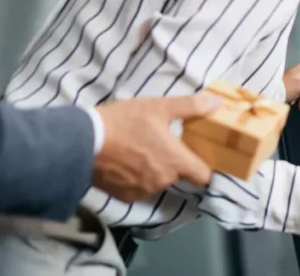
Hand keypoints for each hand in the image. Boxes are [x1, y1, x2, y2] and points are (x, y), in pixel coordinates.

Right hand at [93, 95, 220, 201]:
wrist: (83, 141)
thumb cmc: (124, 122)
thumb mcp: (158, 107)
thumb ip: (191, 107)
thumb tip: (217, 103)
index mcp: (176, 161)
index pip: (203, 176)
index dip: (202, 166)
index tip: (196, 154)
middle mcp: (163, 181)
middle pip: (177, 175)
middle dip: (172, 162)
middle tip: (159, 143)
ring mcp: (143, 191)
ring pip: (157, 182)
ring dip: (153, 170)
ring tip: (138, 150)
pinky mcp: (124, 196)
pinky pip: (138, 189)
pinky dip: (135, 178)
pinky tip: (125, 162)